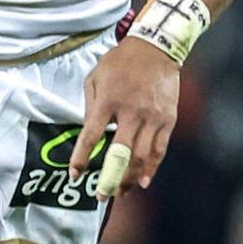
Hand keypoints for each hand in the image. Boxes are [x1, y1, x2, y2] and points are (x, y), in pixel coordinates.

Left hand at [72, 38, 179, 195]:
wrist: (155, 49)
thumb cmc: (119, 63)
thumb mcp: (94, 78)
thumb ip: (90, 107)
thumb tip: (89, 133)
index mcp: (108, 101)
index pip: (91, 136)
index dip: (82, 158)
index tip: (74, 174)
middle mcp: (132, 112)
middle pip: (120, 153)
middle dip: (110, 177)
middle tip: (101, 194)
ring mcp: (153, 117)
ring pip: (142, 156)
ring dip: (130, 178)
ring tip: (120, 192)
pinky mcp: (168, 119)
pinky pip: (160, 149)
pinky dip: (152, 167)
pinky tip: (143, 181)